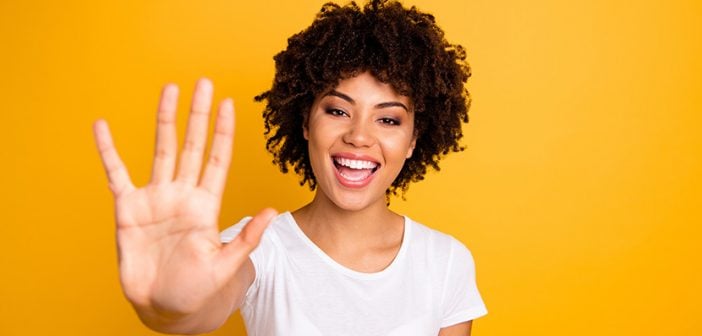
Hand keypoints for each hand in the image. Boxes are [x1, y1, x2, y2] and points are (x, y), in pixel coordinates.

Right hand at [93, 79, 275, 317]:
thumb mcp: (226, 266)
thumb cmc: (198, 290)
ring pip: (160, 151)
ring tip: (168, 90)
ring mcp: (155, 199)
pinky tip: (102, 127)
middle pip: (192, 145)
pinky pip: (116, 174)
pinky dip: (108, 151)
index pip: (217, 160)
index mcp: (206, 205)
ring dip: (164, 120)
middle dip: (198, 115)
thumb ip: (246, 239)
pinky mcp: (128, 209)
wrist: (164, 307)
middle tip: (203, 83)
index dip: (223, 132)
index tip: (230, 104)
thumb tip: (271, 212)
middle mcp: (182, 195)